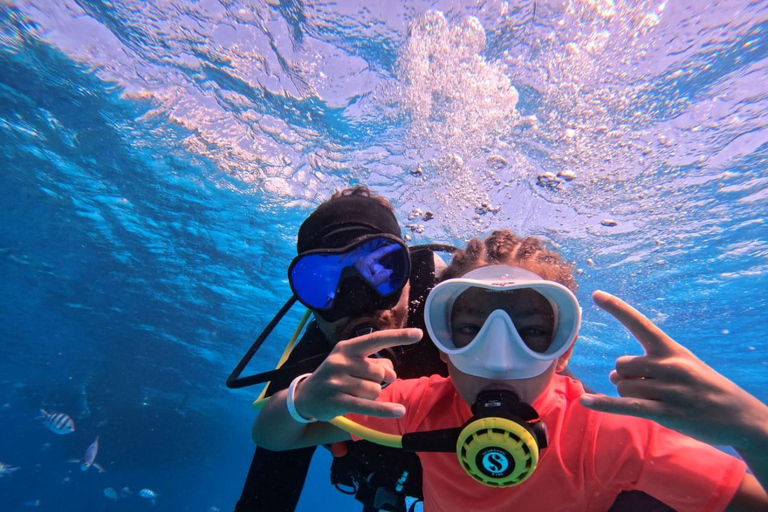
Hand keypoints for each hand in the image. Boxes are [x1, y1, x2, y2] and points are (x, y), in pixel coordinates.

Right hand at [294, 328, 422, 421]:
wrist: (307, 396)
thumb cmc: (336, 376)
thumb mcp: (351, 362)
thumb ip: (374, 363)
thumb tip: (391, 373)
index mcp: (347, 347)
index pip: (376, 339)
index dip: (398, 337)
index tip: (419, 334)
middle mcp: (341, 361)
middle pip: (379, 372)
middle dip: (380, 381)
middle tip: (364, 383)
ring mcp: (337, 381)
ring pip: (375, 390)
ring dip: (372, 396)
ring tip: (355, 394)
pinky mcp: (337, 401)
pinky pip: (367, 406)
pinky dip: (384, 410)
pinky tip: (399, 411)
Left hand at [352, 243, 398, 285]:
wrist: (346, 295)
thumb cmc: (358, 286)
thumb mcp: (372, 282)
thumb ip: (382, 276)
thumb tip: (389, 271)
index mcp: (365, 261)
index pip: (380, 252)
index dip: (390, 249)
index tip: (398, 246)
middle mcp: (363, 262)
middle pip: (378, 262)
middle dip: (383, 268)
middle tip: (387, 273)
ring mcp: (362, 267)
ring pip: (376, 268)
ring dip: (380, 274)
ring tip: (379, 282)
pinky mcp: (362, 272)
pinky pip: (372, 272)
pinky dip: (377, 276)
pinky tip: (380, 281)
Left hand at [580, 291, 766, 447]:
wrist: (741, 417)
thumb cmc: (707, 389)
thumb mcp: (685, 365)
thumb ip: (649, 365)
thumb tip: (614, 375)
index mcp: (672, 349)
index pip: (639, 323)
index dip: (616, 308)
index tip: (596, 293)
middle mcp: (668, 365)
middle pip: (620, 366)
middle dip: (626, 377)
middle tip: (650, 387)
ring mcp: (667, 390)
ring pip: (622, 387)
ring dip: (630, 395)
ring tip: (657, 400)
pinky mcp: (665, 412)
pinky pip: (625, 406)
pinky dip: (603, 404)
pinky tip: (584, 402)